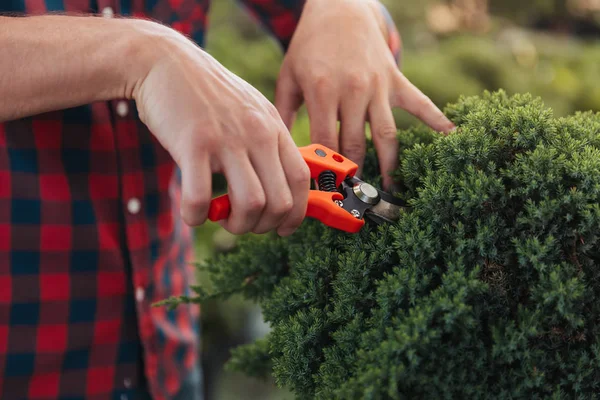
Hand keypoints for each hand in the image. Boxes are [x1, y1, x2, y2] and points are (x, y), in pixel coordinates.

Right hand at [131, 21, 309, 236]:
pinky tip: (192, 213)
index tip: (282, 227)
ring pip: (251, 204)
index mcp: (273, 127)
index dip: (296, 213)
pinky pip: (201, 198)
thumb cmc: (207, 95)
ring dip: (237, 226)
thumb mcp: (250, 110)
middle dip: (264, 226)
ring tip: (220, 217)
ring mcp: (227, 138)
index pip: (302, 180)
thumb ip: (266, 142)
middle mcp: (257, 133)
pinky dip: (197, 216)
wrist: (165, 62)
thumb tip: (276, 185)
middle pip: (280, 201)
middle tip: (242, 222)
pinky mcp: (193, 144)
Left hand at [275, 0, 454, 189]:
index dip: (324, 170)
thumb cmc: (309, 47)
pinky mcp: (395, 79)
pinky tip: (452, 139)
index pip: (325, 142)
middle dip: (355, 176)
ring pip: (386, 134)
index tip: (324, 194)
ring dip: (389, 165)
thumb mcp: (288, 77)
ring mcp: (377, 85)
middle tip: (353, 201)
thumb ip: (283, 114)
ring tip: (389, 190)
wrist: (339, 8)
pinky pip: (420, 103)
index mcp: (322, 91)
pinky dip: (437, 121)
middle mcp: (353, 90)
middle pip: (356, 145)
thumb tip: (279, 152)